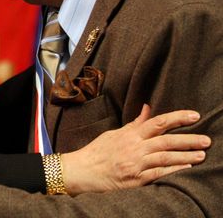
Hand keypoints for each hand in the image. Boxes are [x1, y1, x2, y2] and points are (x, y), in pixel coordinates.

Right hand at [61, 104, 210, 194]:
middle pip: (165, 140)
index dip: (177, 118)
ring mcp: (135, 164)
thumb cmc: (97, 152)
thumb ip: (134, 124)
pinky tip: (185, 169)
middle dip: (188, 139)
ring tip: (202, 155)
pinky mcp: (135, 179)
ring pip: (164, 157)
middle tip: (206, 139)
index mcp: (130, 135)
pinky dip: (172, 171)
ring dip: (185, 156)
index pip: (157, 122)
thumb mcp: (114, 134)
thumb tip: (148, 108)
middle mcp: (134, 148)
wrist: (82, 171)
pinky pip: (157, 175)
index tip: (194, 116)